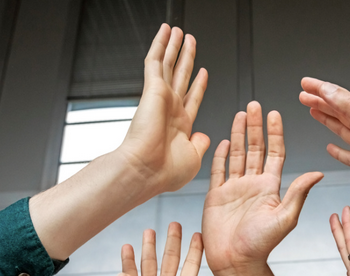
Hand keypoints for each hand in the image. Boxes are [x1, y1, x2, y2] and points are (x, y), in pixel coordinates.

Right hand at [113, 24, 210, 194]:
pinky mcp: (153, 89)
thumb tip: (204, 136)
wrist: (145, 171)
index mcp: (180, 125)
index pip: (191, 98)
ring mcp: (161, 97)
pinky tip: (165, 31)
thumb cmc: (164, 172)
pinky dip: (160, 44)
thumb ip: (200, 144)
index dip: (198, 85)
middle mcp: (170, 109)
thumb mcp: (193, 158)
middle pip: (180, 76)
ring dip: (173, 46)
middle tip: (189, 42)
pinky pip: (156, 61)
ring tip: (178, 30)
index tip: (203, 73)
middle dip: (185, 58)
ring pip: (167, 64)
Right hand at [120, 224, 242, 275]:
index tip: (199, 233)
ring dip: (149, 246)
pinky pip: (130, 275)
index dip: (195, 250)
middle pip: (170, 259)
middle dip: (172, 241)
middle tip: (174, 223)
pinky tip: (128, 247)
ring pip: (149, 263)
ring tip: (150, 229)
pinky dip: (128, 261)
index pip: (191, 266)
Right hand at [202, 101, 322, 272]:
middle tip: (255, 105)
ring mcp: (235, 189)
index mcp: (271, 188)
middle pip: (256, 148)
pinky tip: (224, 141)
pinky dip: (221, 155)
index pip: (275, 153)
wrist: (235, 262)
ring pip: (238, 154)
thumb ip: (298, 192)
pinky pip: (219, 170)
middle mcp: (254, 185)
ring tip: (241, 114)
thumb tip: (318, 173)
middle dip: (256, 126)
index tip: (275, 114)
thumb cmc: (261, 245)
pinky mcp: (217, 195)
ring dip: (239, 134)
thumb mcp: (285, 217)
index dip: (275, 133)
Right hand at [300, 78, 349, 213]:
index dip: (322, 89)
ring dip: (327, 119)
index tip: (307, 84)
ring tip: (314, 112)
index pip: (340, 98)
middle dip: (321, 101)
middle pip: (339, 111)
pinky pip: (348, 155)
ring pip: (341, 129)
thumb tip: (330, 90)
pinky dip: (337, 151)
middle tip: (305, 95)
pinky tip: (331, 148)